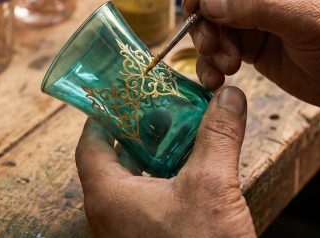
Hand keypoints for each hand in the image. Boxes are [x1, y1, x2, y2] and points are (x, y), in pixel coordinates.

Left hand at [76, 87, 255, 237]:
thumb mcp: (211, 187)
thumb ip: (218, 137)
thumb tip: (229, 96)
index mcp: (108, 195)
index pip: (90, 144)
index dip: (101, 116)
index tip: (117, 97)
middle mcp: (109, 214)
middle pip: (111, 160)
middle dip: (133, 133)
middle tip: (155, 112)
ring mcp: (125, 231)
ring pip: (130, 183)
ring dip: (150, 158)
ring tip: (175, 136)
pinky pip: (144, 203)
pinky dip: (161, 182)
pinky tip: (187, 175)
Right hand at [183, 0, 319, 118]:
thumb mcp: (307, 17)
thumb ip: (258, 5)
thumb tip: (208, 1)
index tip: (195, 2)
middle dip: (204, 17)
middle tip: (210, 44)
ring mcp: (250, 8)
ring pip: (207, 18)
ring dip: (208, 43)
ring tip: (226, 64)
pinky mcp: (245, 37)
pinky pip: (214, 45)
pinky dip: (210, 62)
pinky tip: (217, 77)